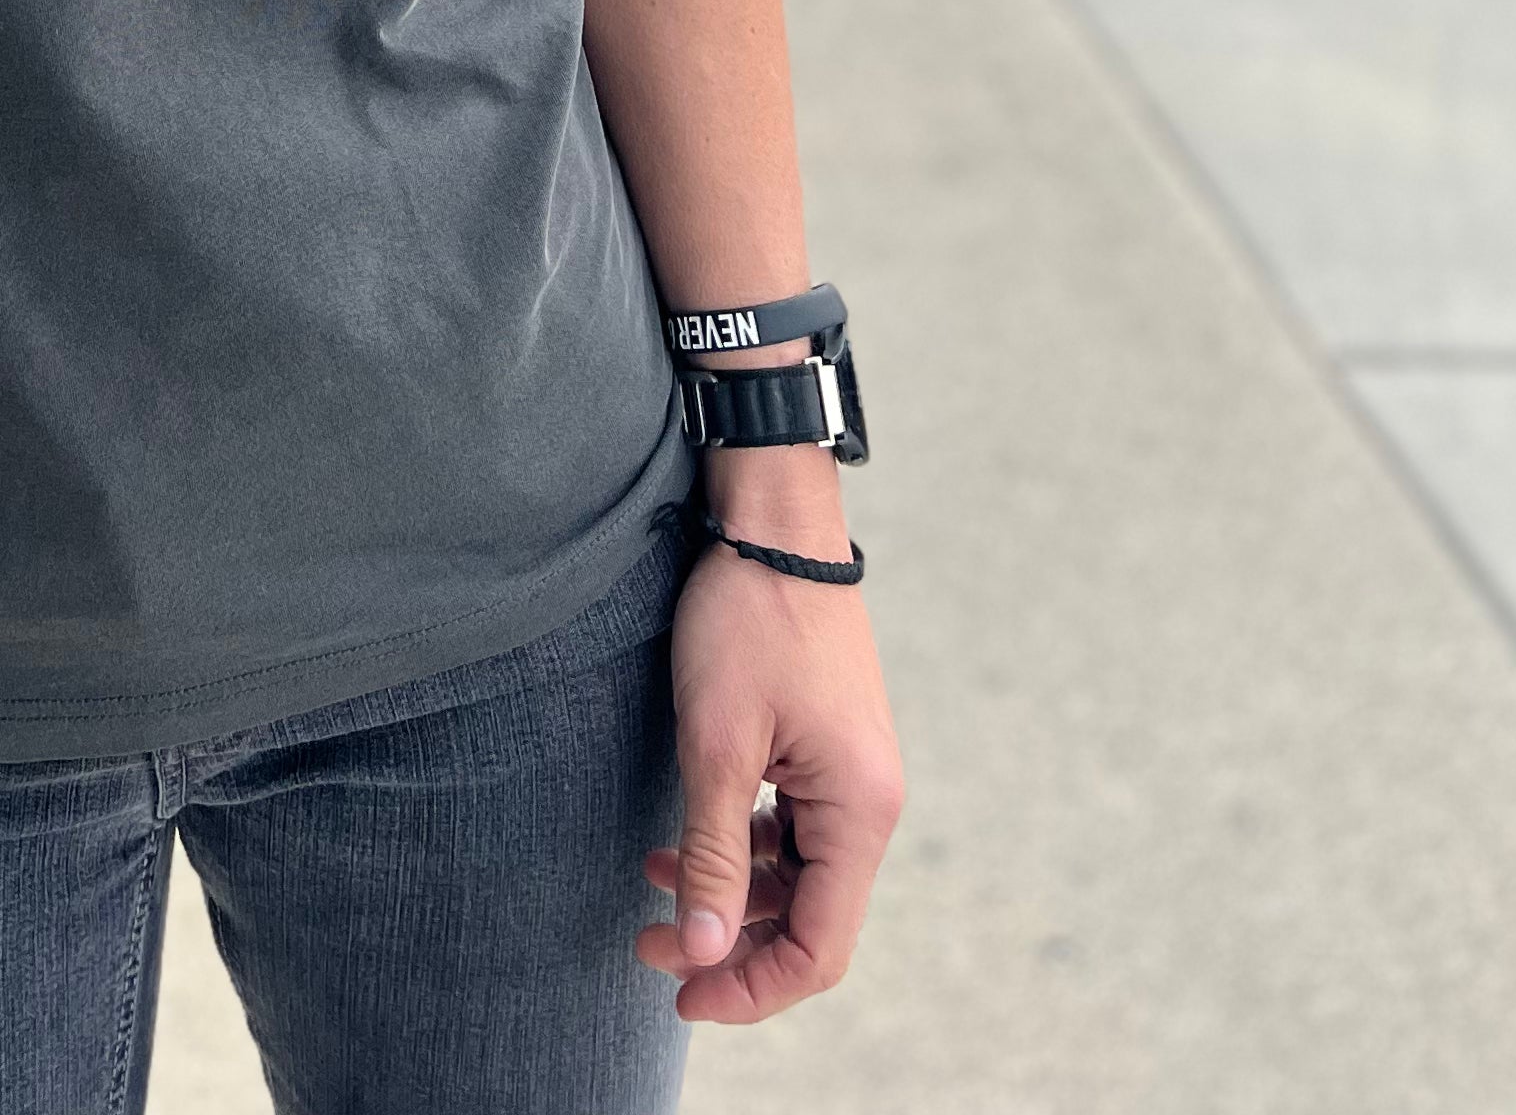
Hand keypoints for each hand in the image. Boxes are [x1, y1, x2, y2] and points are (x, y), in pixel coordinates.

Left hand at [636, 526, 901, 1023]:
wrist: (773, 520)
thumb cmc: (747, 620)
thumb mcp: (716, 742)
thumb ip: (711, 852)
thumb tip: (705, 950)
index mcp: (859, 811)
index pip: (820, 947)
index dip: (752, 986)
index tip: (682, 995)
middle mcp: (869, 802)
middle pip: (810, 919)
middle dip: (730, 942)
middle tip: (647, 947)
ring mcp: (852, 775)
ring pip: (797, 876)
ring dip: (730, 893)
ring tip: (651, 888)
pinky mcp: (827, 750)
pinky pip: (792, 830)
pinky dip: (741, 847)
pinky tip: (679, 840)